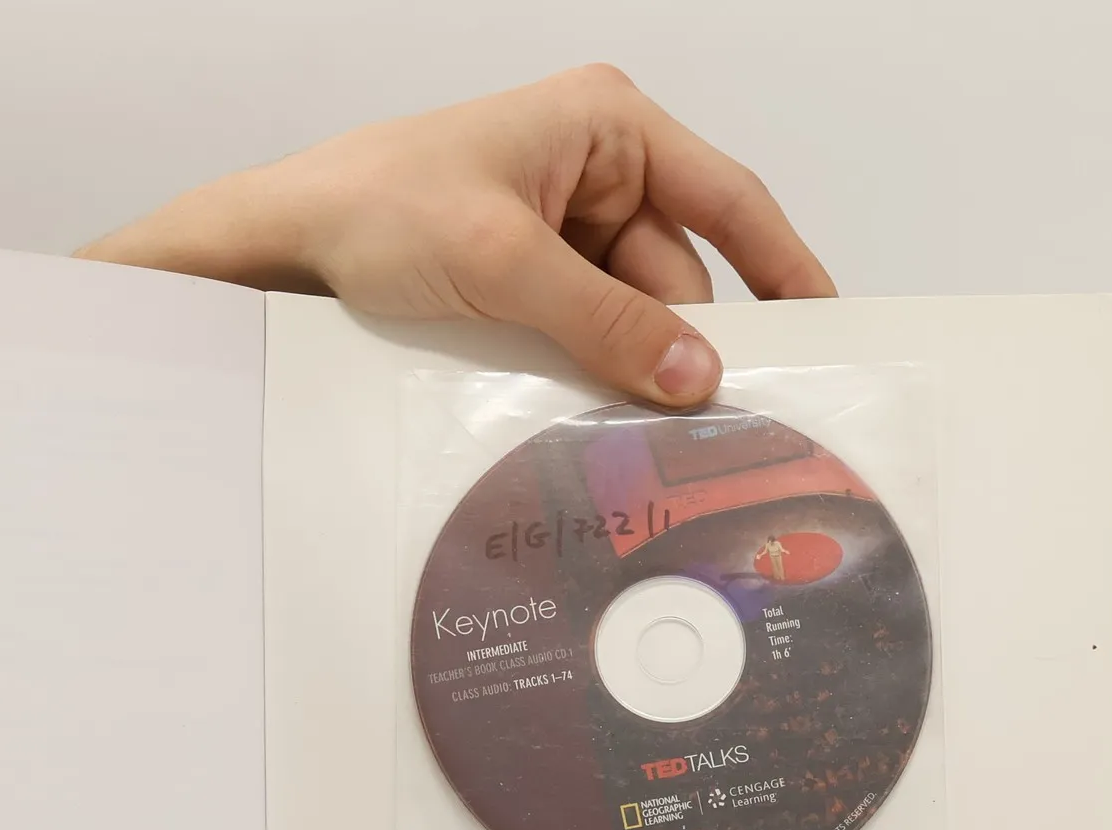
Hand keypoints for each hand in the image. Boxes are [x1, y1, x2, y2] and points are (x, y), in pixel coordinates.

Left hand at [79, 66, 833, 407]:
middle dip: (676, 345)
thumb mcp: (503, 265)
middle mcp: (593, 170)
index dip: (784, 265)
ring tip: (616, 419)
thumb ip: (603, 322)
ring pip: (627, 315)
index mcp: (607, 127)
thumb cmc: (379, 208)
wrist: (284, 242)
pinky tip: (575, 406)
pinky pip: (581, 331)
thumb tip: (693, 373)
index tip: (827, 325)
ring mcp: (558, 228)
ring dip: (620, 367)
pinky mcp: (525, 278)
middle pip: (674, 276)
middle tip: (701, 420)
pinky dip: (582, 370)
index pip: (727, 201)